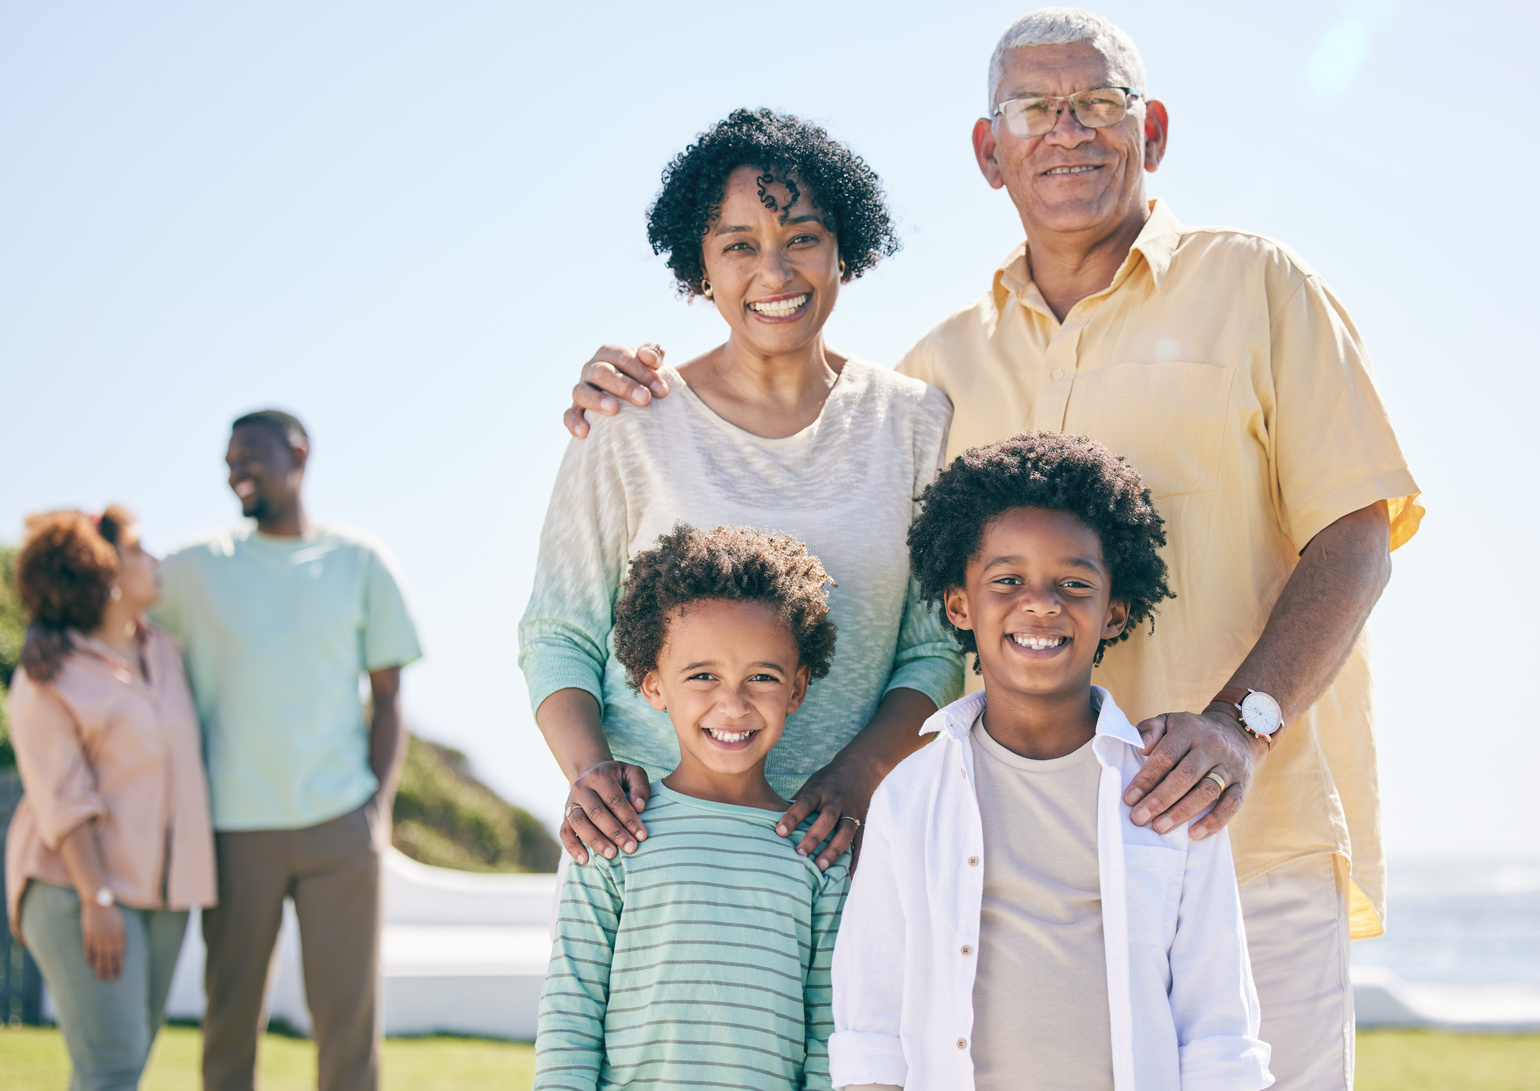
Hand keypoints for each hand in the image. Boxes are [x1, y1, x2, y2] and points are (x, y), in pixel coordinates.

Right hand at [80, 901, 124, 980]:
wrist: (98, 901)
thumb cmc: (111, 913)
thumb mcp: (121, 924)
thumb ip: (122, 937)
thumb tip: (123, 951)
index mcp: (119, 934)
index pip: (120, 954)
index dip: (119, 965)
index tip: (119, 975)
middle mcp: (109, 937)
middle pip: (110, 957)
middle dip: (110, 970)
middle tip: (110, 981)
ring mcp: (98, 936)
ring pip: (99, 955)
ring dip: (100, 967)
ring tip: (100, 977)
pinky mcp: (88, 934)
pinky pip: (88, 949)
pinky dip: (89, 957)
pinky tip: (90, 965)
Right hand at [561, 760, 650, 863]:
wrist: (591, 772)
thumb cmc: (618, 777)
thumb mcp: (632, 773)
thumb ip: (640, 787)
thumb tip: (639, 807)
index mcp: (600, 776)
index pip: (615, 800)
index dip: (629, 818)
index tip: (642, 835)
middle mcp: (582, 788)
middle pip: (597, 812)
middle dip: (615, 832)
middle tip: (631, 847)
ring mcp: (571, 802)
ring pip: (579, 823)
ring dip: (595, 841)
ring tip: (611, 855)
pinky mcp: (565, 815)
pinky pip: (564, 832)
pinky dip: (572, 847)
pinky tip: (584, 860)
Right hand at [564, 344, 669, 438]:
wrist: (633, 400)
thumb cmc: (644, 380)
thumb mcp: (652, 364)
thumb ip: (654, 353)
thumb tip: (648, 357)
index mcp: (609, 353)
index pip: (623, 358)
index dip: (643, 372)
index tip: (662, 391)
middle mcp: (591, 369)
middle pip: (602, 372)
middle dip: (624, 385)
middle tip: (645, 399)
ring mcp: (581, 389)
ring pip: (581, 391)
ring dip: (597, 400)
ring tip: (614, 409)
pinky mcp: (575, 410)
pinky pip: (569, 415)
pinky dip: (574, 422)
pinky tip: (585, 432)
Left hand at [777, 755, 881, 871]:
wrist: (860, 767)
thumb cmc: (828, 780)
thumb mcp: (812, 784)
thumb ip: (798, 803)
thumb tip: (774, 821)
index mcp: (820, 790)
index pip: (805, 803)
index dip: (792, 817)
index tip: (779, 832)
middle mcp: (837, 800)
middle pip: (826, 819)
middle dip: (813, 837)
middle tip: (799, 854)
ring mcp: (852, 811)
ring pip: (845, 831)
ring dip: (833, 849)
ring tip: (820, 866)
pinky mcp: (864, 820)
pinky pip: (863, 840)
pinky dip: (858, 858)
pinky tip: (850, 874)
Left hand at [1124, 706, 1268, 840]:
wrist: (1237, 731)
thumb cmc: (1192, 731)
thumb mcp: (1169, 721)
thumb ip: (1150, 729)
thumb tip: (1141, 746)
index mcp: (1189, 730)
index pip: (1165, 756)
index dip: (1146, 779)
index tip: (1129, 799)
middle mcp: (1212, 746)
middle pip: (1184, 776)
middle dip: (1159, 800)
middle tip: (1139, 818)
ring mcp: (1230, 766)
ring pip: (1206, 792)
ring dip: (1182, 812)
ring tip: (1160, 827)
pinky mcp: (1244, 783)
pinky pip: (1232, 804)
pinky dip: (1214, 821)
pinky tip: (1195, 834)